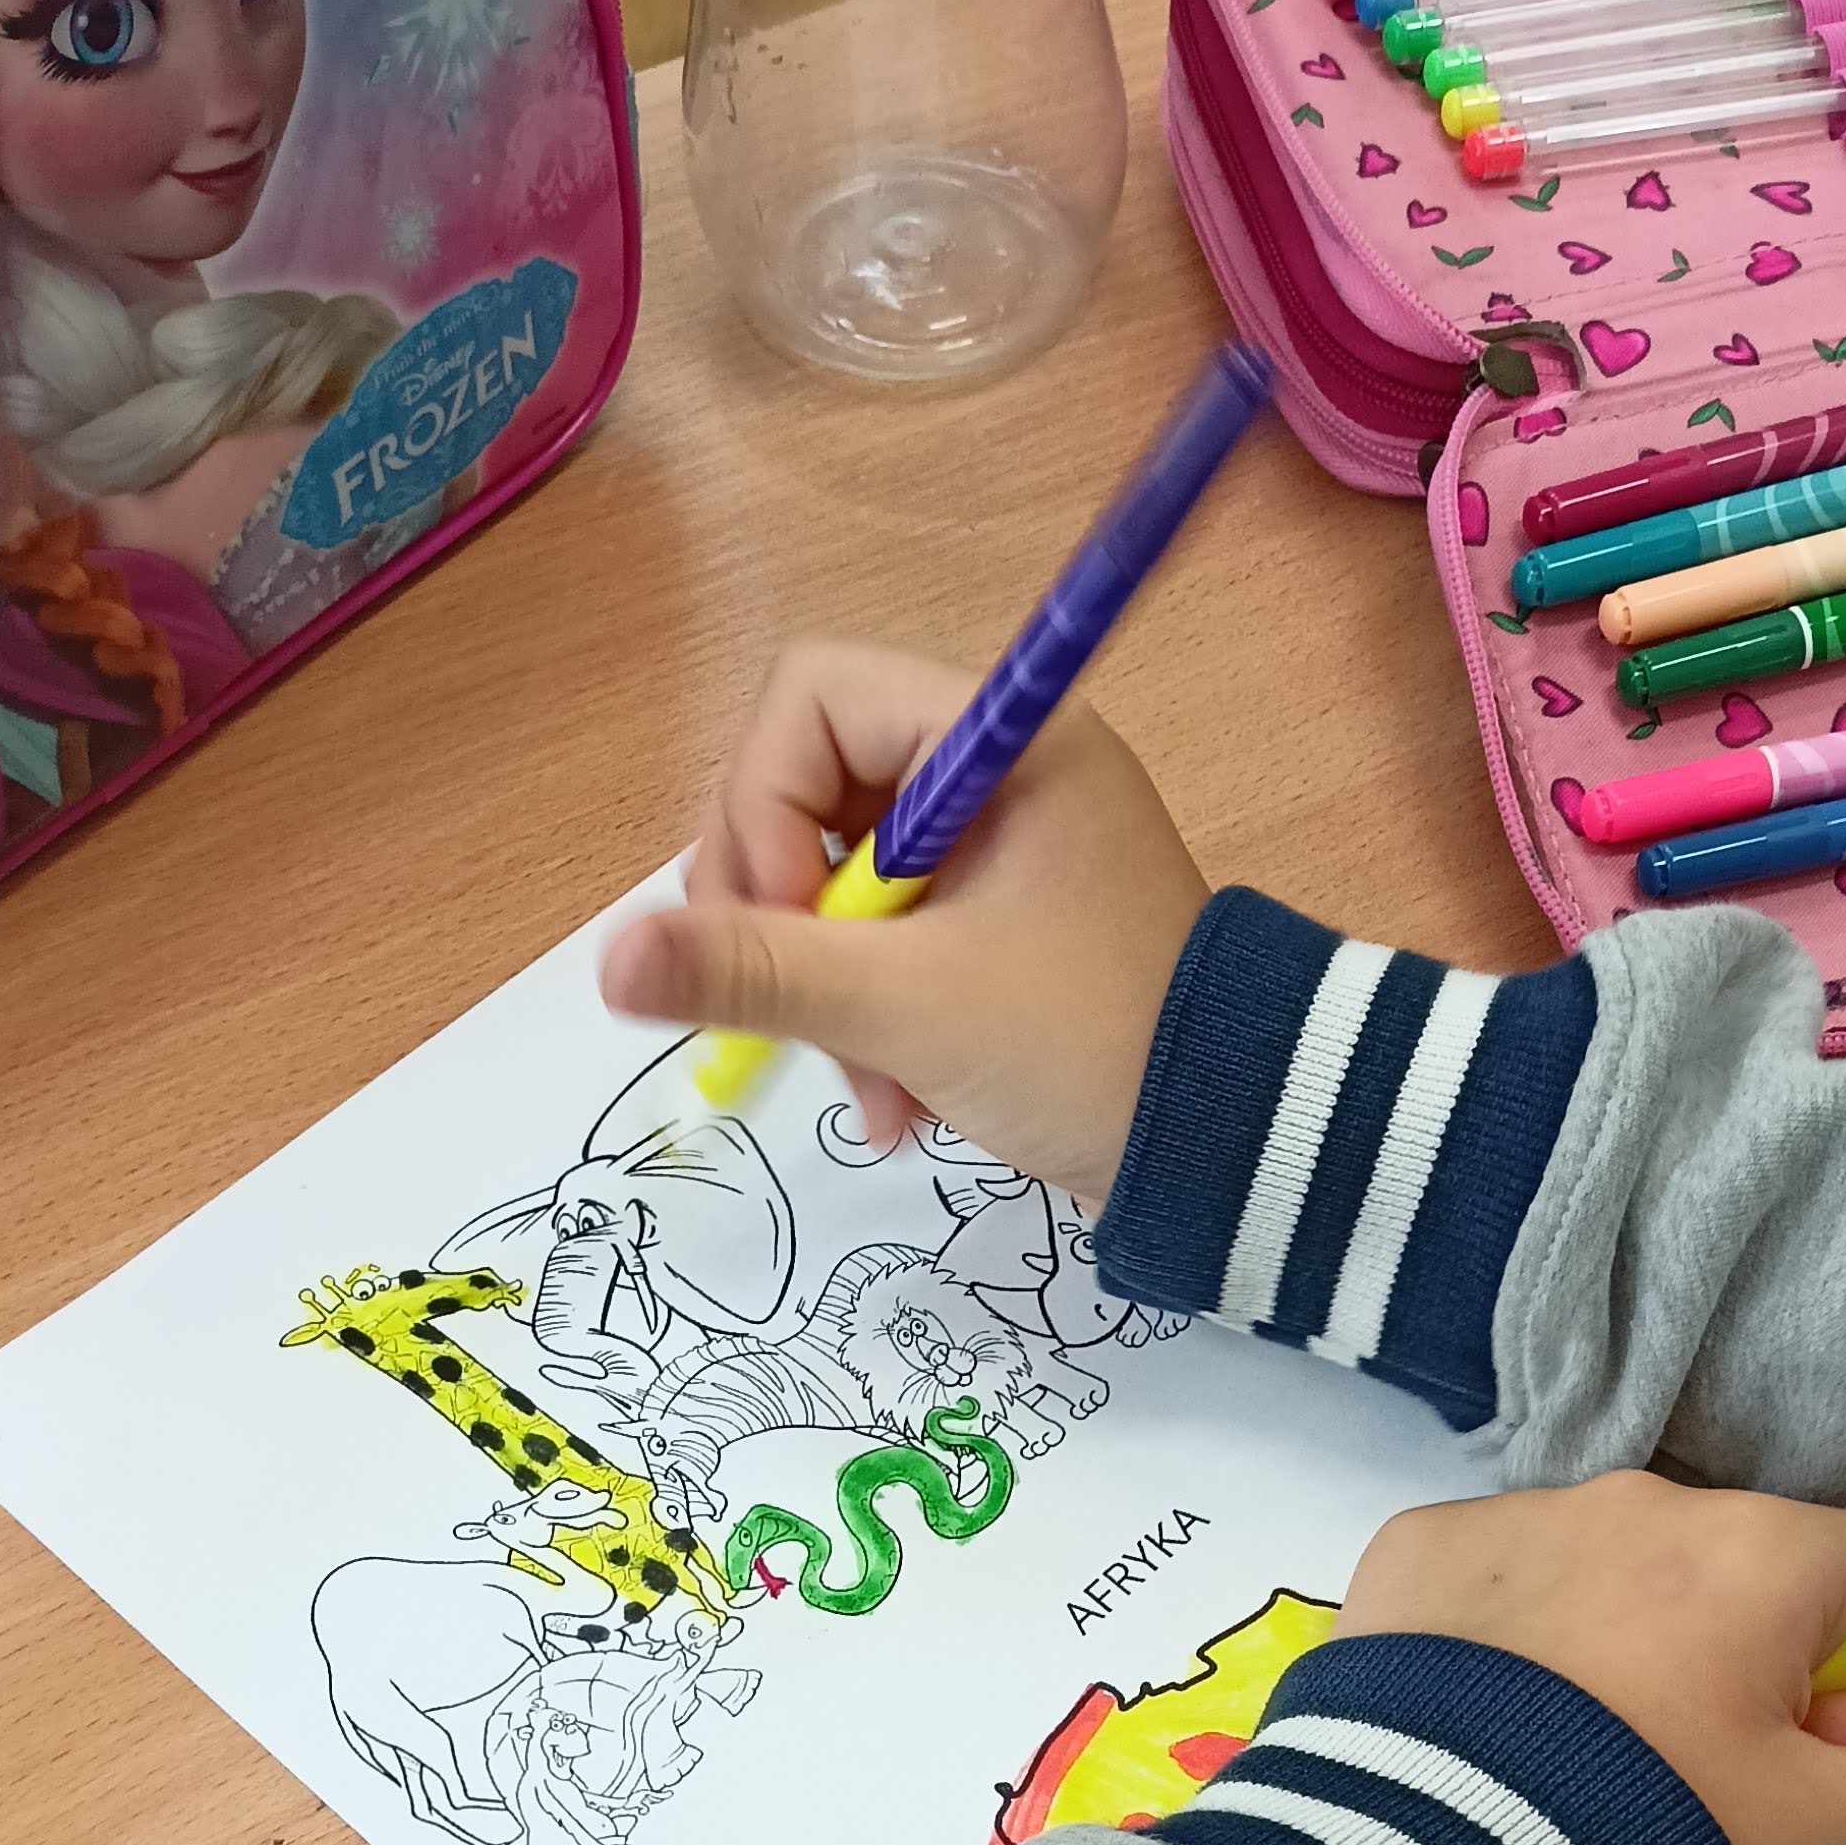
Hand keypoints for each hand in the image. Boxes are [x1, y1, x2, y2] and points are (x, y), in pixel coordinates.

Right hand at [598, 641, 1203, 1197]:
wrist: (1236, 1148)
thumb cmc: (1093, 1050)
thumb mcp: (907, 1008)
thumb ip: (752, 971)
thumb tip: (609, 960)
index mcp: (1001, 737)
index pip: (810, 696)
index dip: (762, 804)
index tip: (780, 920)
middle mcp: (998, 769)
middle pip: (806, 788)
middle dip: (781, 915)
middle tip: (795, 1006)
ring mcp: (999, 848)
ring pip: (835, 879)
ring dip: (821, 987)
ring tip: (866, 1087)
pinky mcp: (1000, 920)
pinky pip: (886, 937)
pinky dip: (869, 1014)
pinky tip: (895, 1103)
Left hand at [1334, 1476, 1845, 1844]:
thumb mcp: (1840, 1841)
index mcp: (1763, 1549)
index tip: (1809, 1777)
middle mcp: (1643, 1499)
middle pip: (1752, 1576)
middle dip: (1750, 1671)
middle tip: (1692, 1796)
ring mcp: (1517, 1517)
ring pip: (1623, 1575)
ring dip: (1630, 1653)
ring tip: (1578, 1777)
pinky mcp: (1414, 1554)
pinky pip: (1501, 1584)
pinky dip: (1514, 1649)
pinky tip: (1491, 1742)